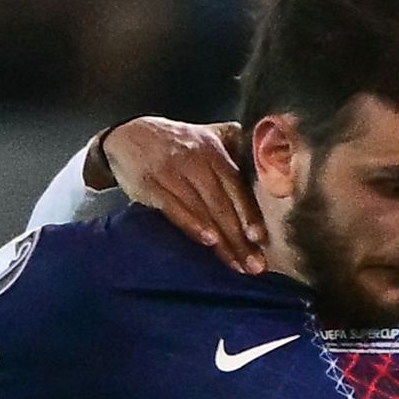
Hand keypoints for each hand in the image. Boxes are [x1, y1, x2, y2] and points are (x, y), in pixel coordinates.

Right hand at [101, 118, 265, 274]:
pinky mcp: (150, 185)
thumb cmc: (176, 140)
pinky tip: (208, 242)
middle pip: (222, 204)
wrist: (127, 134)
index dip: (249, 212)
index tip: (261, 238)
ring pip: (202, 211)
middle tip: (255, 264)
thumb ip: (236, 145)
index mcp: (213, 150)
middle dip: (240, 238)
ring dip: (221, 241)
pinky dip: (192, 225)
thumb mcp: (207, 134)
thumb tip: (271, 155)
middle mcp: (194, 160)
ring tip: (237, 264)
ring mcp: (171, 172)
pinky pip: (174, 208)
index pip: (236, 185)